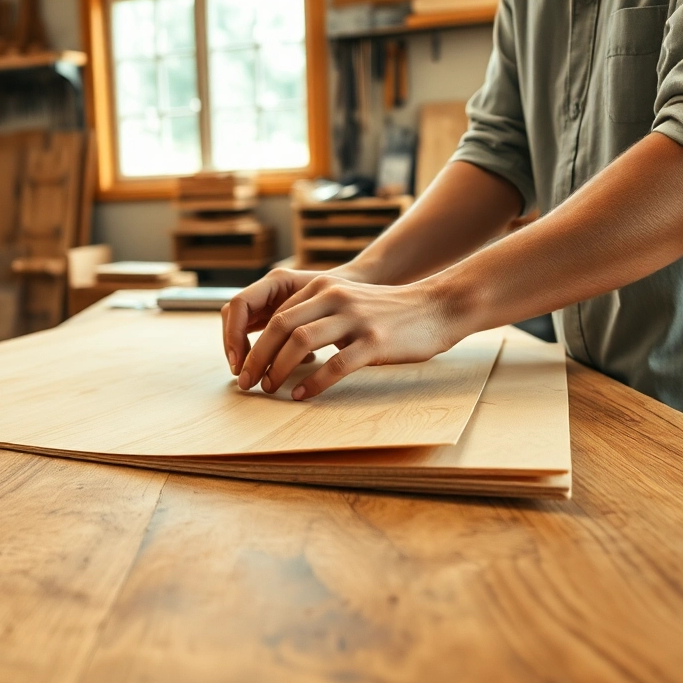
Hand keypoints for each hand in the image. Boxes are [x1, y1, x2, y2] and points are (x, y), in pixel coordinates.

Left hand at [233, 274, 461, 400]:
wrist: (437, 307)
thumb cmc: (389, 312)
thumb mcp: (348, 300)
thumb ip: (318, 313)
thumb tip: (282, 343)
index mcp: (324, 286)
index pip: (276, 314)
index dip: (255, 342)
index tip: (245, 366)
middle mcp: (335, 297)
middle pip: (280, 327)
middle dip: (258, 358)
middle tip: (248, 383)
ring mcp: (355, 319)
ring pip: (300, 342)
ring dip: (278, 369)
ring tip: (271, 389)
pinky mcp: (374, 341)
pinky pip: (335, 365)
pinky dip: (312, 383)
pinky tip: (301, 395)